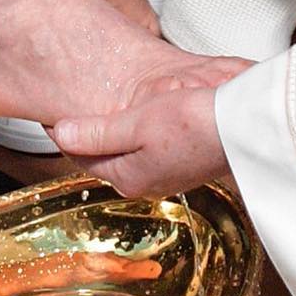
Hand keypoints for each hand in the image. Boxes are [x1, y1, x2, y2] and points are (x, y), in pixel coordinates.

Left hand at [53, 84, 230, 197]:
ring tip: (105, 113)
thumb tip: (61, 134)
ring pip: (129, 151)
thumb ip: (97, 132)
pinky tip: (144, 117)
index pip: (84, 156)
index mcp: (130, 177)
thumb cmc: (196, 124)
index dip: (66, 133)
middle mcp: (149, 181)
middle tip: (73, 114)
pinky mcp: (186, 160)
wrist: (243, 125)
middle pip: (107, 156)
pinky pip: (150, 146)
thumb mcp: (137, 124)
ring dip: (116, 133)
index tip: (53, 117)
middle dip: (90, 137)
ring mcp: (169, 172)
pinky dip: (140, 133)